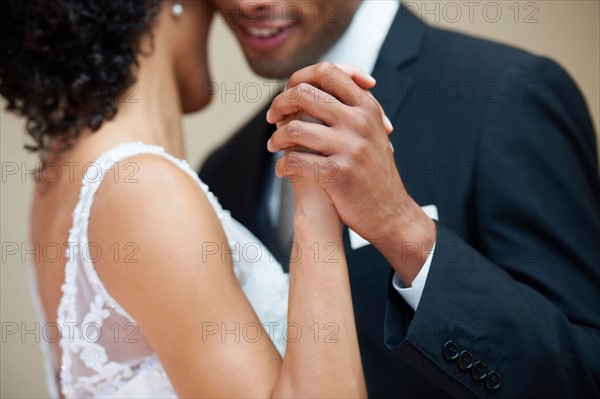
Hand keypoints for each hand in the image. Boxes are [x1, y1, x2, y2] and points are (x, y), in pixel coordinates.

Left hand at [278, 64, 383, 235]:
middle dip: (280, 104)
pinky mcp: (338, 173)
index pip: (328, 72)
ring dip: (276, 138)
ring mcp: (350, 147)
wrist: (390, 212)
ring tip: (273, 146)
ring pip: (294, 128)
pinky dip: (282, 166)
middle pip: (304, 94)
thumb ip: (349, 108)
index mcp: (367, 108)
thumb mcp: (372, 131)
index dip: (300, 77)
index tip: (288, 92)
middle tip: (271, 117)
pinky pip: (296, 161)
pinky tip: (282, 170)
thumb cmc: (373, 172)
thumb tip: (313, 87)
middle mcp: (360, 122)